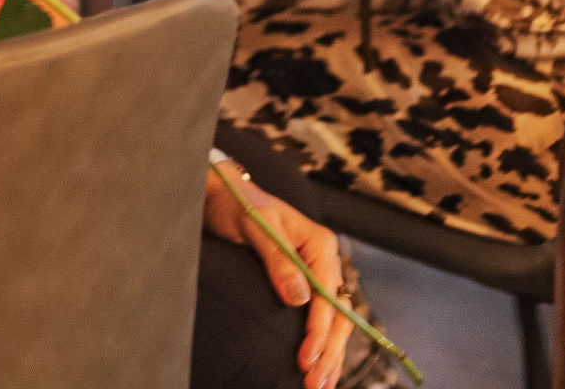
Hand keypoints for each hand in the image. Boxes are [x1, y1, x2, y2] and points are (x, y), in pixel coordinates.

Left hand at [205, 166, 352, 388]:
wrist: (225, 194)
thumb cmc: (238, 205)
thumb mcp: (256, 228)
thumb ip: (278, 261)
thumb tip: (299, 299)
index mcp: (319, 243)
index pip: (327, 296)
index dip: (318, 331)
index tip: (305, 359)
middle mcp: (324, 259)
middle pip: (339, 313)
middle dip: (329, 352)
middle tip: (316, 384)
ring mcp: (317, 272)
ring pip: (335, 320)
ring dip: (331, 354)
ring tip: (322, 385)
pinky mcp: (306, 283)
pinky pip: (323, 317)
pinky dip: (323, 343)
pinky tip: (320, 366)